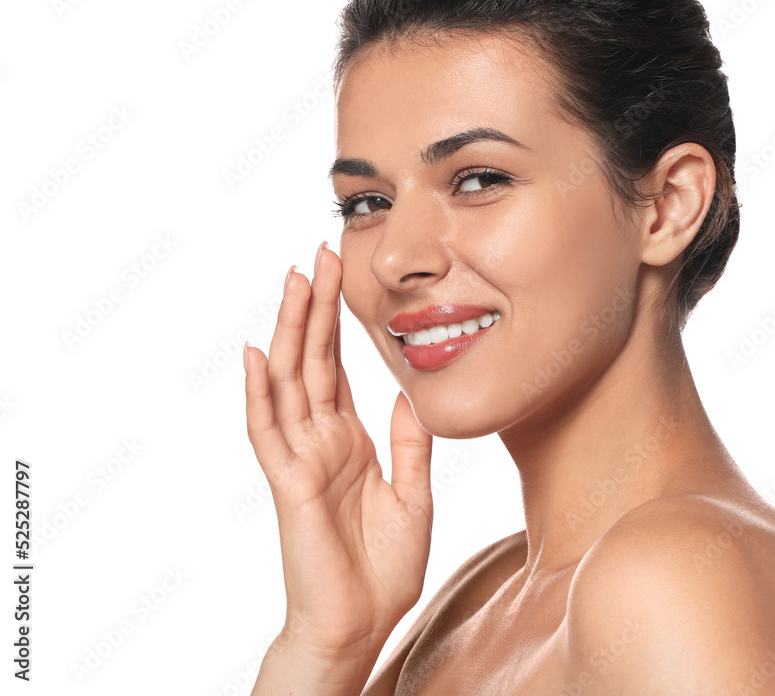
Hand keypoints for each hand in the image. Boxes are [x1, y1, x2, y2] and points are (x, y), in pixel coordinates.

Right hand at [244, 242, 432, 662]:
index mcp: (350, 440)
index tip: (339, 275)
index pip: (338, 368)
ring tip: (292, 281)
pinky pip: (268, 431)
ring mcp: (301, 459)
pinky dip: (259, 392)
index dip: (337, 323)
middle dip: (314, 308)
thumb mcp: (413, 494)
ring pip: (288, 382)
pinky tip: (256, 353)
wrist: (363, 623)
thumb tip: (406, 394)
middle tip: (315, 255)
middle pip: (313, 361)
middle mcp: (320, 440)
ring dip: (289, 331)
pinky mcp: (290, 484)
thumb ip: (408, 443)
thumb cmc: (383, 567)